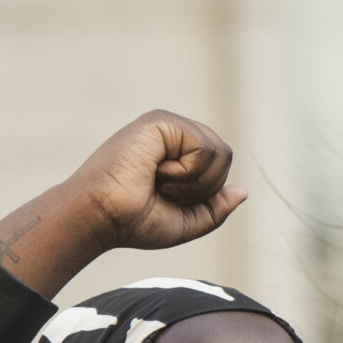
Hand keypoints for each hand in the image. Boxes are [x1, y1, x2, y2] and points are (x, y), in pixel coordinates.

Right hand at [0, 109, 240, 295]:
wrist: (100, 218)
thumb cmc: (133, 221)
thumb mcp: (187, 221)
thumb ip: (216, 207)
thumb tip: (243, 190)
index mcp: (180, 153)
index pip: (221, 166)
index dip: (207, 192)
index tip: (171, 199)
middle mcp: (175, 135)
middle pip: (226, 157)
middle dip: (204, 187)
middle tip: (167, 192)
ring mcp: (168, 125)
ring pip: (220, 152)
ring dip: (195, 182)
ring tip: (161, 183)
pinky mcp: (160, 122)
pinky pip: (203, 148)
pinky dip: (187, 172)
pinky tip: (158, 172)